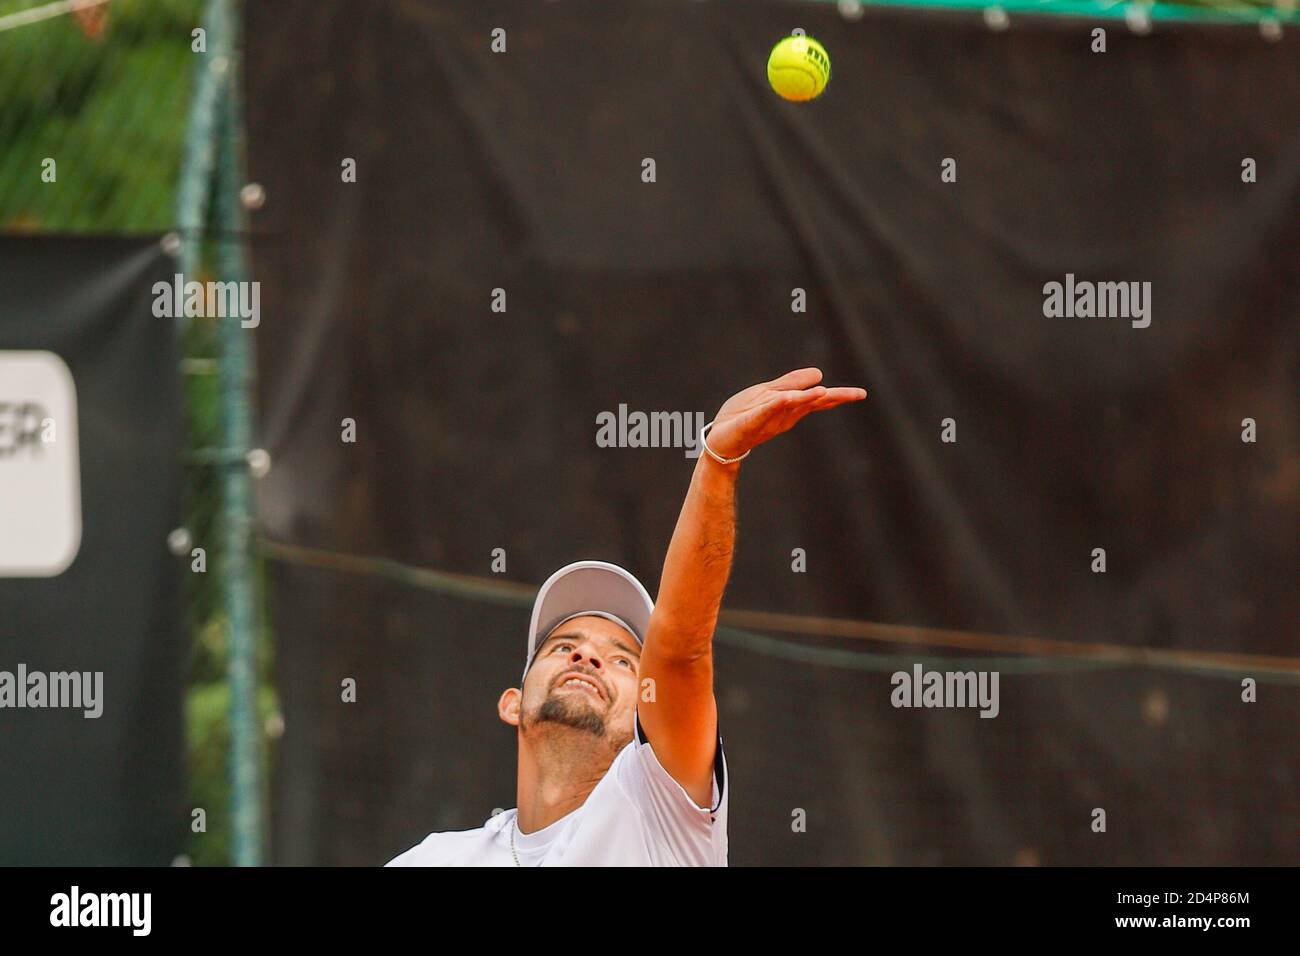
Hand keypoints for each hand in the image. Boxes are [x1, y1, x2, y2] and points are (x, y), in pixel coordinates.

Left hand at [705, 368, 866, 460]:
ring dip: (806, 398)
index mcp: (790, 407)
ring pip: (790, 406)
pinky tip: (786, 398)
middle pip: (811, 403)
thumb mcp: (769, 393)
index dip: (838, 395)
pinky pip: (764, 413)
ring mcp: (768, 419)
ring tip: (824, 391)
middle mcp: (784, 415)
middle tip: (858, 395)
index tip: (860, 394)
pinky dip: (775, 406)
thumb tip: (819, 374)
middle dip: (833, 398)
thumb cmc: (743, 414)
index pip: (817, 399)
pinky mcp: (749, 423)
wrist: (719, 438)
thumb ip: (791, 384)